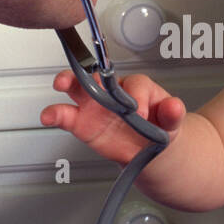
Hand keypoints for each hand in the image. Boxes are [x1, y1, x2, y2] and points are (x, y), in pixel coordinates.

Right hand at [40, 69, 186, 165]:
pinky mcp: (81, 123)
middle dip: (91, 73)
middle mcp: (112, 91)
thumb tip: (175, 106)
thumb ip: (172, 114)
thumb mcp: (171, 122)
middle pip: (99, 75)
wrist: (149, 150)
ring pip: (78, 88)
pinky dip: (55, 114)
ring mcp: (95, 105)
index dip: (136, 98)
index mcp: (136, 87)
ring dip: (68, 82)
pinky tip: (48, 116)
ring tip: (61, 84)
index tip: (139, 114)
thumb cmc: (159, 127)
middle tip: (89, 80)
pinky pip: (66, 116)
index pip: (135, 85)